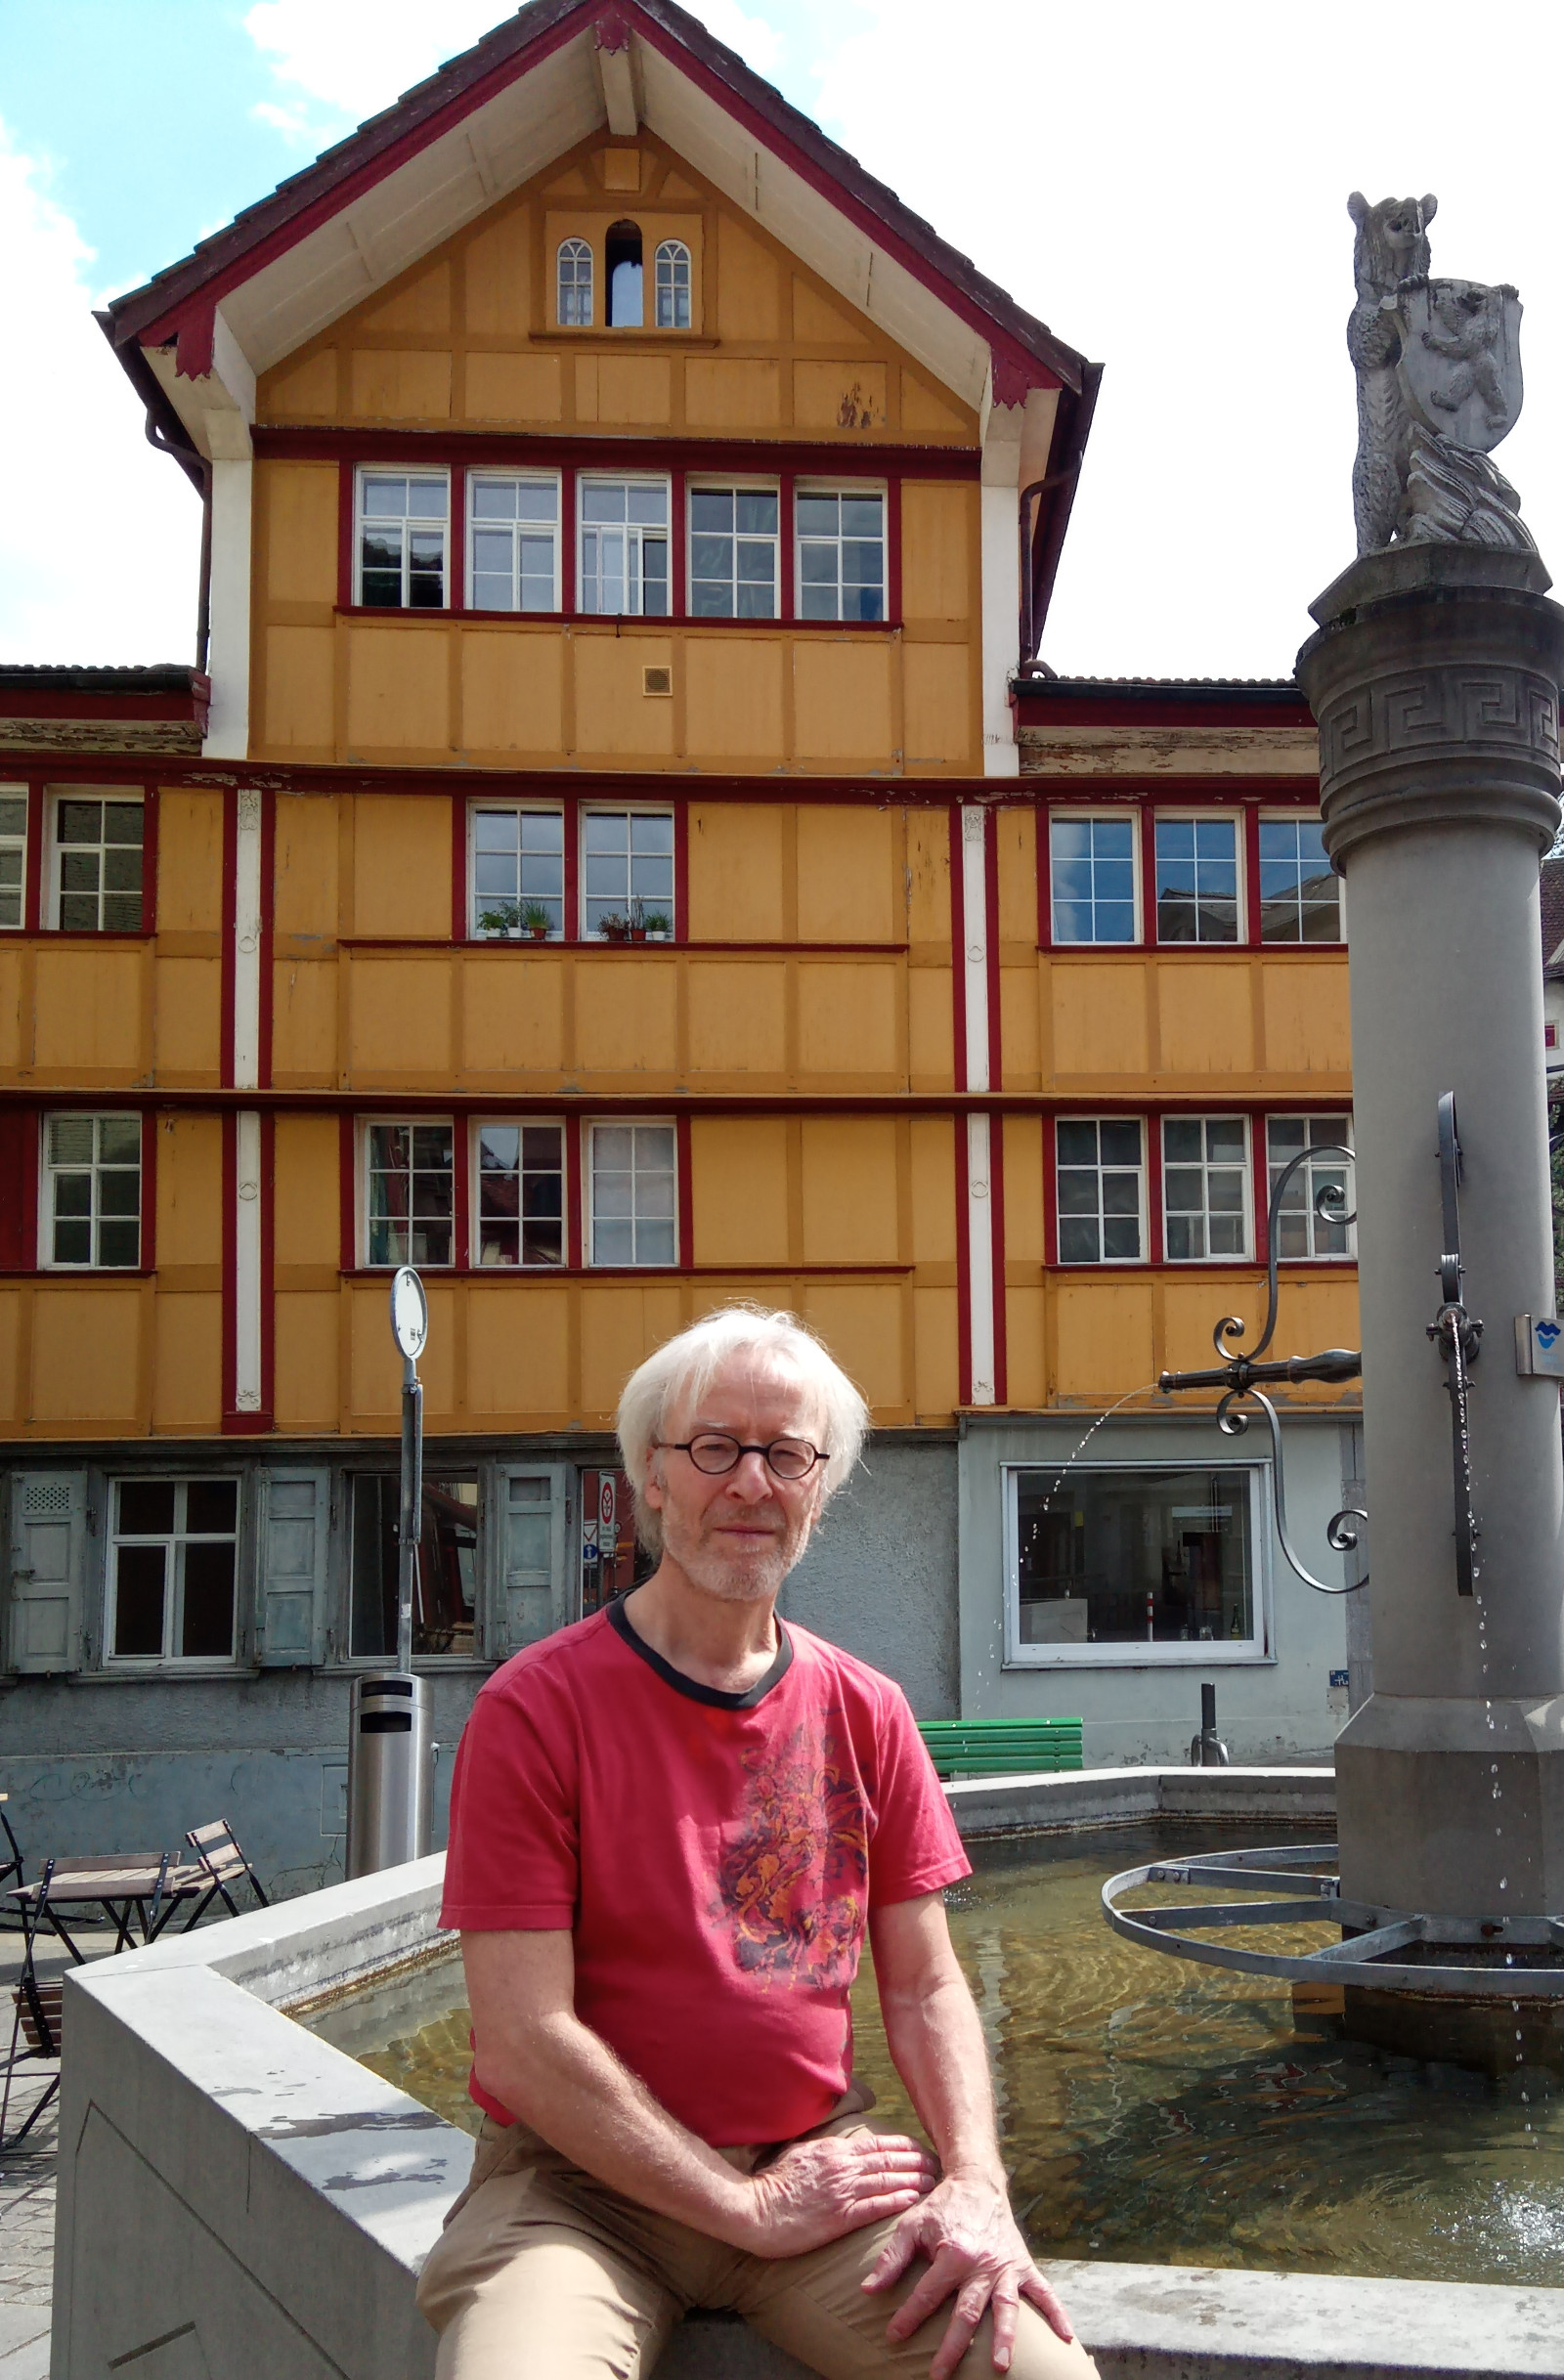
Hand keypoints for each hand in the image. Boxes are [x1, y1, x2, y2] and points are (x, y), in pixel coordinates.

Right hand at [734, 2131, 937, 2257]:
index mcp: (833, 2150)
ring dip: (914, 2180)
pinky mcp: (839, 2217)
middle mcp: (842, 2166)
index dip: (903, 2146)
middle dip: (916, 2161)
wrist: (755, 2210)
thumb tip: (839, 2146)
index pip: (877, 2144)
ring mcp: (842, 2191)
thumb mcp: (798, 2153)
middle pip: (889, 2160)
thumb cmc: (773, 2184)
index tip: (920, 2149)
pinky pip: (874, 2207)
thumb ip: (823, 2149)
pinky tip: (913, 2200)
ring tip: (933, 2183)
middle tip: (937, 2164)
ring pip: (887, 2181)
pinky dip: (896, 2201)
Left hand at [862, 2167, 1074, 2378]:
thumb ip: (891, 2258)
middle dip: (953, 2345)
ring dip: (1003, 2337)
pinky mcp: (1023, 2265)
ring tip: (998, 2365)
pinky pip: (1044, 2291)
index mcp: (953, 2253)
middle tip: (939, 2373)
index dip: (908, 2317)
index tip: (893, 2337)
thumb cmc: (942, 2207)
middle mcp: (982, 2263)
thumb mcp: (911, 2225)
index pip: (927, 2294)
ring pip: (1006, 2307)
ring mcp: (1006, 2267)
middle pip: (967, 2311)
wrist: (978, 2182)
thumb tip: (868, 2289)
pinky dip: (1057, 2313)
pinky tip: (1067, 2337)